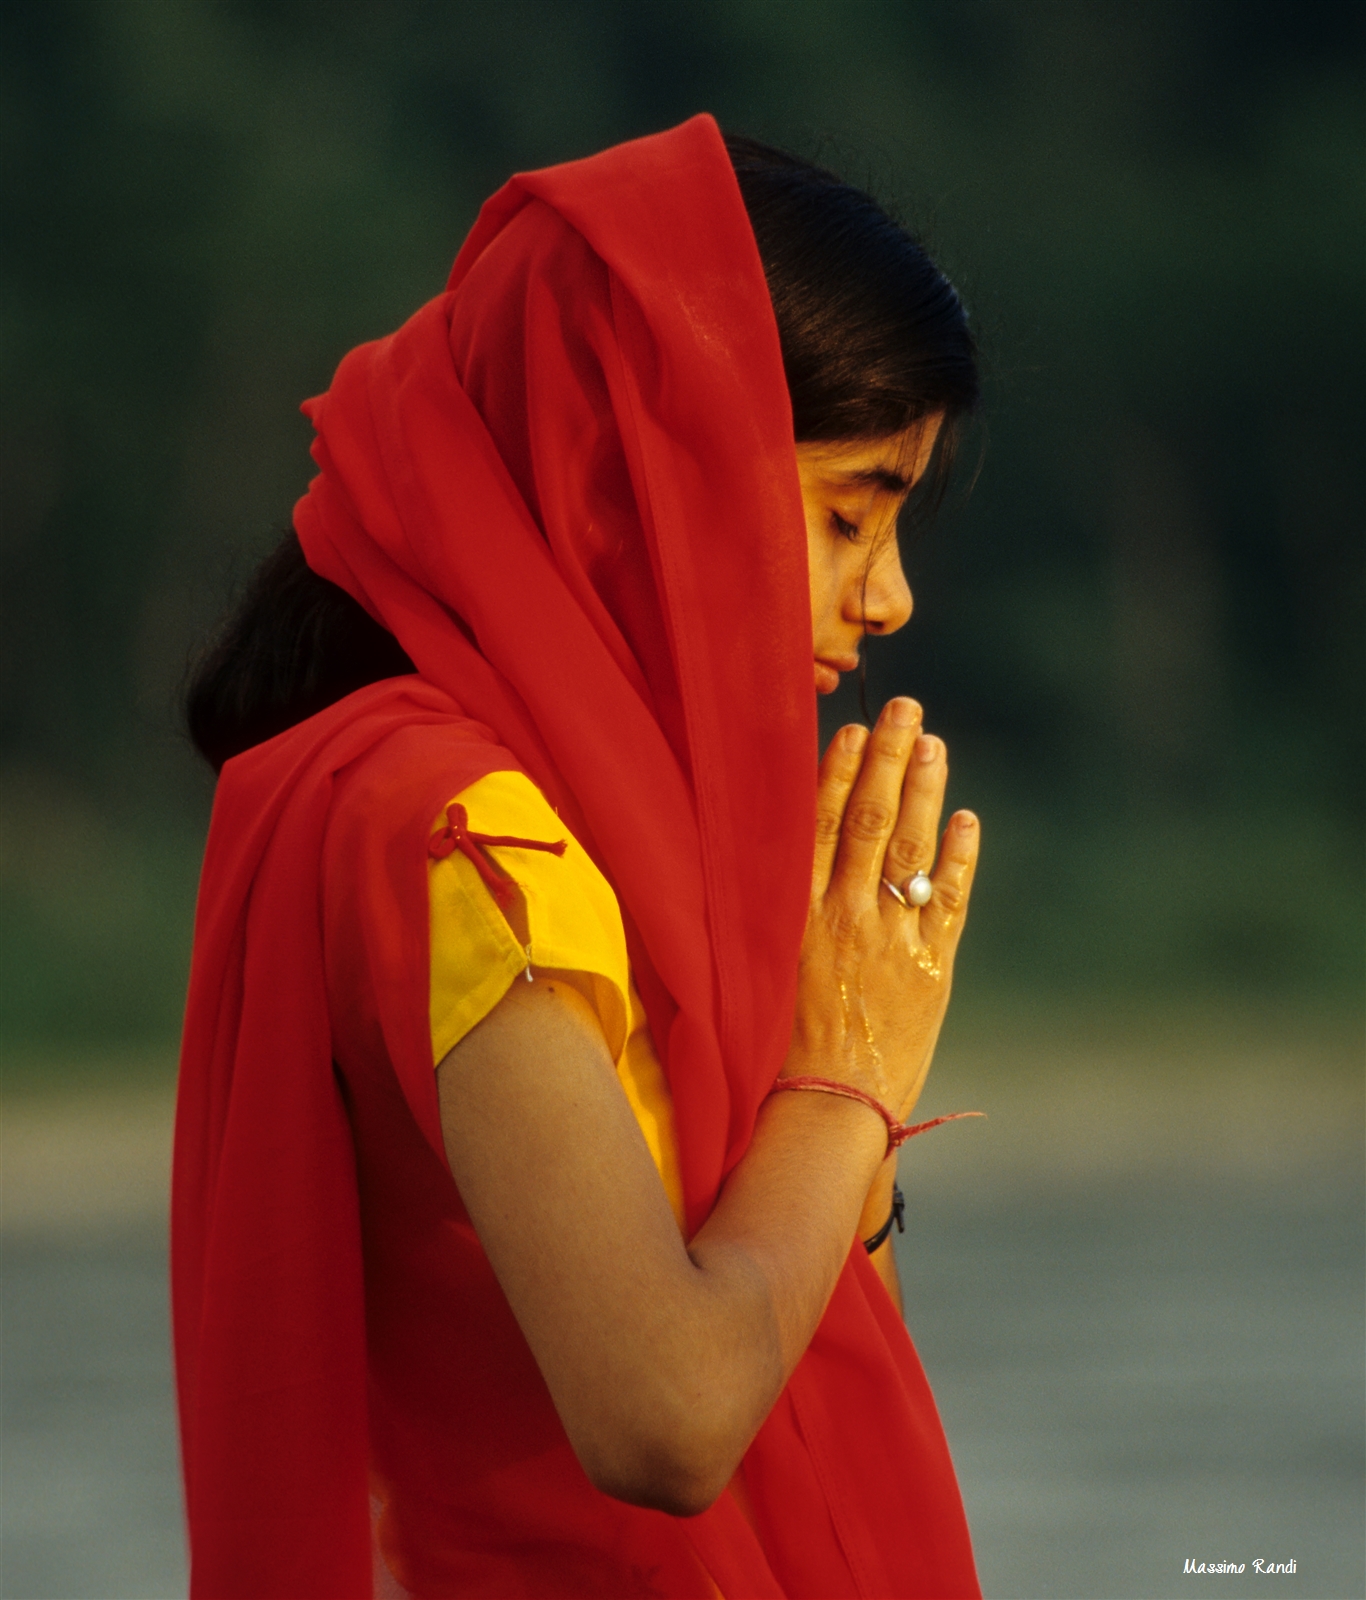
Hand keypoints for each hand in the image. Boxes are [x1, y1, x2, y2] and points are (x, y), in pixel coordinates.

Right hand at [784, 697, 979, 1122]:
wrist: (824, 1109)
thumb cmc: (776, 1045)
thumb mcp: (758, 967)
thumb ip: (768, 911)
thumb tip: (769, 854)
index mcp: (797, 915)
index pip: (820, 825)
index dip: (839, 772)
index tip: (853, 730)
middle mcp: (847, 917)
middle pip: (873, 821)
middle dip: (892, 760)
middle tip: (906, 709)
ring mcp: (894, 940)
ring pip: (915, 850)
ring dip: (928, 791)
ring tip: (935, 744)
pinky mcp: (932, 969)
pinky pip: (952, 901)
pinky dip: (961, 857)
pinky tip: (967, 819)